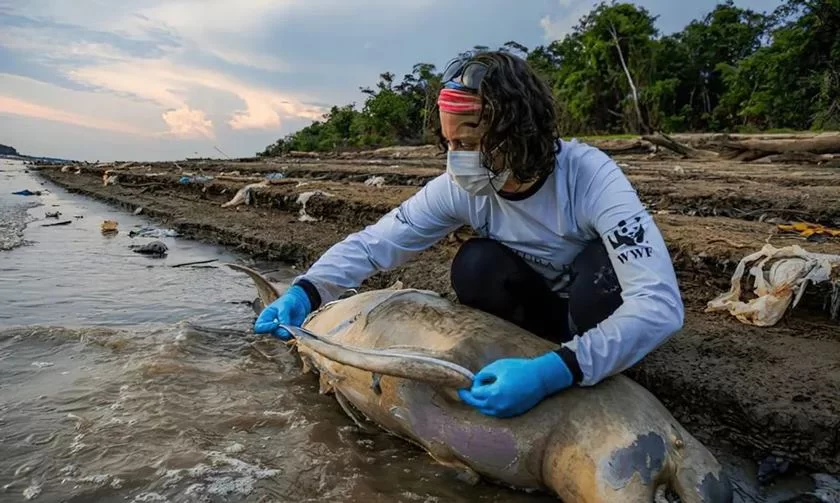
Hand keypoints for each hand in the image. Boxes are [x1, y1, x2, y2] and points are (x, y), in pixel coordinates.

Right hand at [254, 285, 311, 339]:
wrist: (298, 302)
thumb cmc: (288, 301)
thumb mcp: (285, 305)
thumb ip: (283, 314)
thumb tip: (282, 325)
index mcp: (265, 317)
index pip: (259, 327)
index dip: (266, 328)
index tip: (276, 324)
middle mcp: (270, 325)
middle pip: (271, 333)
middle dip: (280, 331)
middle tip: (289, 326)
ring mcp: (279, 330)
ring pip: (281, 337)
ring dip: (287, 333)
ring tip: (294, 327)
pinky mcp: (287, 332)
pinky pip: (288, 337)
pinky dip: (293, 334)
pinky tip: (296, 328)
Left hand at [458, 352, 572, 417]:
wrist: (541, 379)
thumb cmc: (519, 369)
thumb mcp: (498, 366)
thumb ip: (483, 374)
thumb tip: (476, 382)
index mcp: (494, 393)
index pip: (474, 394)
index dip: (473, 385)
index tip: (474, 379)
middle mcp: (498, 406)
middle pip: (477, 405)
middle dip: (469, 398)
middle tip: (462, 392)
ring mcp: (505, 412)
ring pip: (486, 411)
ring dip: (479, 403)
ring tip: (476, 395)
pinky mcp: (512, 414)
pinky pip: (495, 413)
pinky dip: (489, 407)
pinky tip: (489, 400)